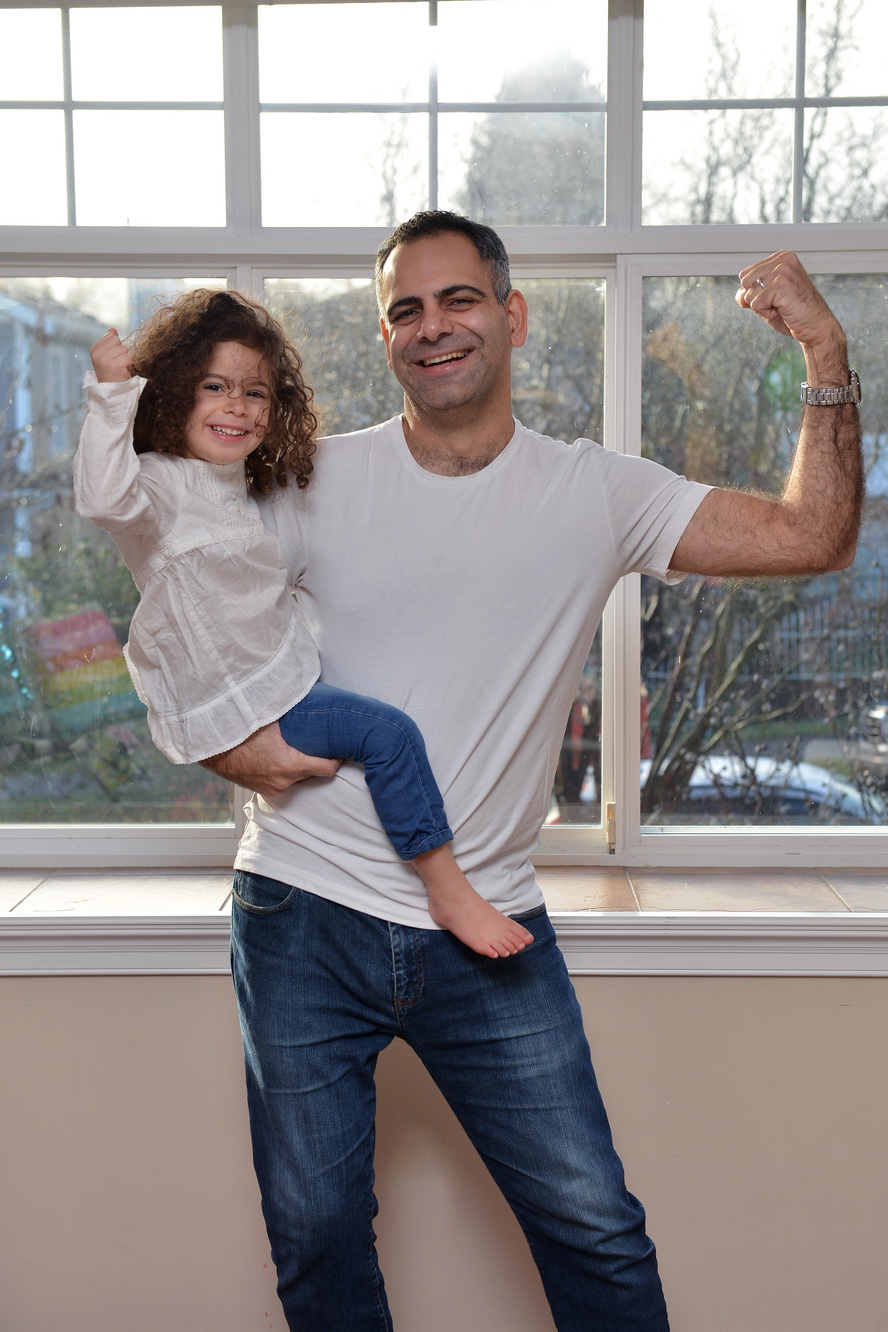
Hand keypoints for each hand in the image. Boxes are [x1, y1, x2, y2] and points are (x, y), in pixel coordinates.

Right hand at [90, 328, 133, 382]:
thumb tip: (113, 330)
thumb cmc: (110, 373)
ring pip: (124, 349)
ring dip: (126, 359)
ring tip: (120, 368)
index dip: (116, 347)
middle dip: (121, 352)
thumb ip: (109, 342)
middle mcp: (98, 354)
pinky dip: (129, 365)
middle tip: (117, 364)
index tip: (112, 358)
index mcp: (94, 349)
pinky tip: (123, 371)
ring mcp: (105, 360)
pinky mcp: (115, 366)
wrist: (111, 392)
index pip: (111, 336)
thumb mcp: (106, 356)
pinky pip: (128, 358)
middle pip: (118, 342)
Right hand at [199, 721, 340, 798]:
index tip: (339, 749)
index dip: (336, 758)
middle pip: (313, 773)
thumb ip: (292, 710)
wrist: (211, 747)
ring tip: (297, 748)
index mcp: (288, 764)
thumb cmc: (238, 730)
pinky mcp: (262, 789)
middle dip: (317, 759)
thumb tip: (309, 692)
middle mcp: (283, 780)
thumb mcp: (269, 718)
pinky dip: (285, 771)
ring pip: (297, 778)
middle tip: (319, 743)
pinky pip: (282, 781)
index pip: (327, 768)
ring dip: (300, 766)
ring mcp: (272, 787)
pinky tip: (280, 757)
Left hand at [736, 251, 847, 383]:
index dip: (756, 292)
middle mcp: (783, 259)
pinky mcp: (782, 284)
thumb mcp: (766, 301)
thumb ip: (749, 294)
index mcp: (780, 258)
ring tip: (782, 307)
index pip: (745, 275)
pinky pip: (756, 304)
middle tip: (778, 303)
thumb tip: (740, 295)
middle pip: (745, 282)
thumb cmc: (792, 314)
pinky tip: (784, 311)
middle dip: (757, 298)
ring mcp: (783, 270)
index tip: (776, 297)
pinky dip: (767, 313)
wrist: (814, 326)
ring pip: (750, 294)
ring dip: (763, 307)